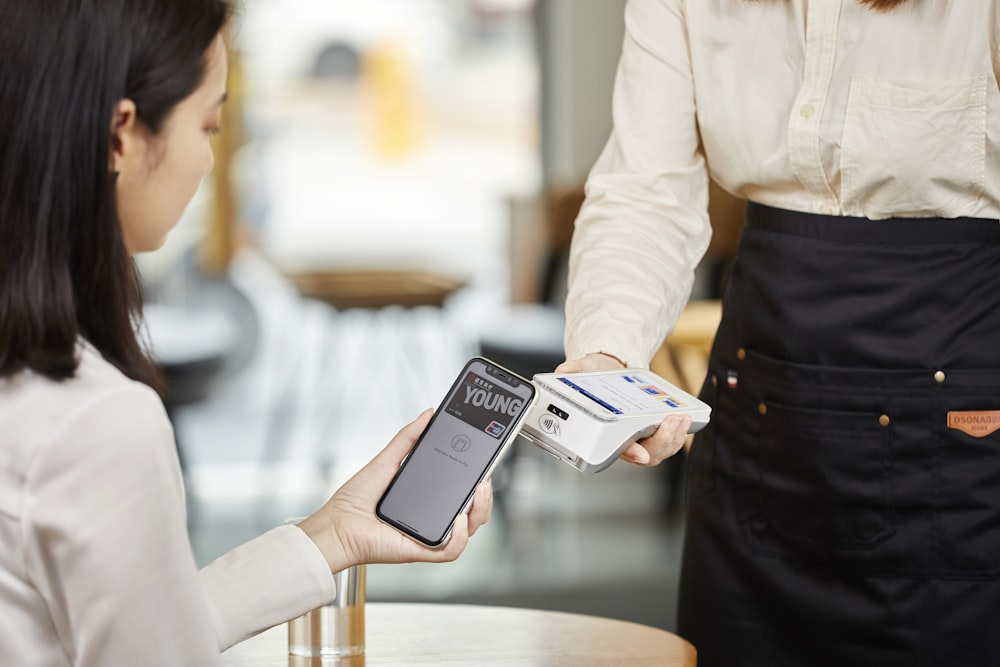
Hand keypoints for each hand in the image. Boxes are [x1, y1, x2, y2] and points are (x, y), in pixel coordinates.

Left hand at [296, 409, 492, 572]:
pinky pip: (451, 550)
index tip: (485, 463)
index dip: (477, 481)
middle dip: (485, 497)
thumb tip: (427, 414)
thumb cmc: (354, 499)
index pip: (460, 492)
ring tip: (479, 492)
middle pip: (472, 513)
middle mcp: (430, 519)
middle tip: (485, 477)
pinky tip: (457, 519)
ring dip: (480, 512)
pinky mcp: (420, 551)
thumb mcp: (386, 460)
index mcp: (426, 501)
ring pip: (468, 531)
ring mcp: (427, 536)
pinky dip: (460, 536)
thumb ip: (408, 438)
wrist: (336, 524)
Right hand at [556, 353, 691, 466]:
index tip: (639, 453)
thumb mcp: (584, 369)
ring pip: (659, 451)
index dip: (629, 452)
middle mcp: (621, 440)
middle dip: (662, 441)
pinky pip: (667, 442)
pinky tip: (684, 417)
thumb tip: (564, 371)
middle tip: (672, 421)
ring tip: (682, 418)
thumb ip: (574, 370)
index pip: (615, 448)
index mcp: (603, 434)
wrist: (607, 372)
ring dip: (674, 438)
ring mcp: (639, 438)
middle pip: (645, 454)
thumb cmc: (593, 377)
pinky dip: (677, 433)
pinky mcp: (652, 432)